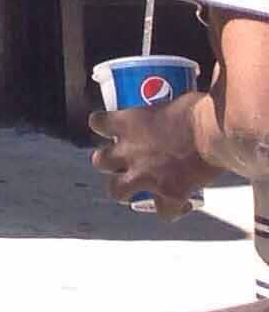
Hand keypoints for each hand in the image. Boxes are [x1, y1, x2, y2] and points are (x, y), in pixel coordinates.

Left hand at [92, 95, 221, 219]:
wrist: (214, 133)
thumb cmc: (200, 109)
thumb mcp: (175, 98)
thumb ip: (170, 103)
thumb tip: (185, 98)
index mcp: (127, 122)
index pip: (97, 123)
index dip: (103, 126)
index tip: (112, 127)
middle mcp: (129, 150)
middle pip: (99, 161)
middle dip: (108, 163)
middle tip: (124, 162)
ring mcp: (145, 175)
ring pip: (116, 191)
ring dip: (126, 190)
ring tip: (139, 189)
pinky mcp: (168, 194)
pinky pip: (163, 213)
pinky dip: (171, 211)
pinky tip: (181, 204)